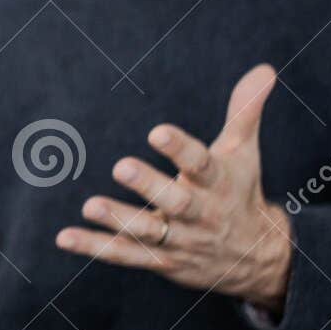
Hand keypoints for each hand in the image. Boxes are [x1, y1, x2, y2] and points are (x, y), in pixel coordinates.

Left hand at [59, 63, 293, 312]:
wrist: (255, 258)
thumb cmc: (240, 191)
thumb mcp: (244, 152)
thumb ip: (245, 111)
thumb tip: (265, 68)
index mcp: (218, 183)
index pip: (201, 164)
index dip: (180, 149)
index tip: (157, 132)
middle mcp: (200, 214)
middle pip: (177, 202)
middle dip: (150, 186)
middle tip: (121, 165)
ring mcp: (180, 240)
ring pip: (149, 232)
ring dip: (119, 220)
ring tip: (90, 205)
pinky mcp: (161, 260)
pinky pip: (126, 255)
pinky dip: (96, 247)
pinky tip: (65, 237)